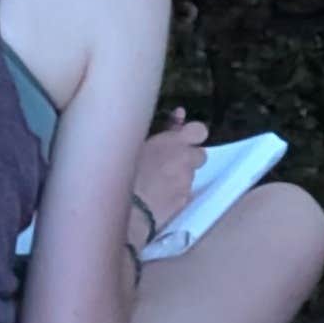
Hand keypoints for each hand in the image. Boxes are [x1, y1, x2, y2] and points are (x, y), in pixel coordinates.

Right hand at [134, 112, 208, 232]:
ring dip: (179, 175)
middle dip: (188, 157)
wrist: (126, 207)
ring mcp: (186, 184)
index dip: (193, 133)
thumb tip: (180, 114)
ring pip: (190, 175)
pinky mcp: (182, 203)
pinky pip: (183, 193)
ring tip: (156, 180)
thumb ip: (165, 128)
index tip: (182, 136)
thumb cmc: (123, 169)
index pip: (200, 131)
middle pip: (200, 155)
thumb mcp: (139, 140)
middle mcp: (186, 162)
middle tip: (168, 160)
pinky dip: (174, 192)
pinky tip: (157, 195)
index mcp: (174, 142)